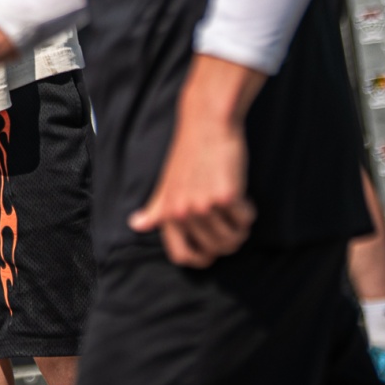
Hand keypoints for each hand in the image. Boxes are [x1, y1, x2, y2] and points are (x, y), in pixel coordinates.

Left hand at [128, 111, 254, 267]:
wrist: (206, 125)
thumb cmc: (189, 155)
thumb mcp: (167, 184)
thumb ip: (156, 209)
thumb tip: (136, 224)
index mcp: (167, 214)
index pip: (182, 256)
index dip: (202, 259)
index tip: (214, 250)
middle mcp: (182, 213)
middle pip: (215, 250)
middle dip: (230, 241)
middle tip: (234, 222)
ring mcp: (203, 206)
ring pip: (233, 239)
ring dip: (241, 228)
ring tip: (236, 207)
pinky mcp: (226, 197)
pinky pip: (246, 220)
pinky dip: (248, 211)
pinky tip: (241, 193)